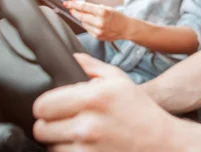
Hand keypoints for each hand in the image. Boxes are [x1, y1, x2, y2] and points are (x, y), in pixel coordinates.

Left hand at [33, 53, 180, 150]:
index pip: (42, 105)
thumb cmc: (140, 109)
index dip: (46, 105)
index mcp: (94, 97)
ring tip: (79, 134)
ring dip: (59, 141)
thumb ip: (93, 67)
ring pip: (49, 146)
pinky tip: (85, 145)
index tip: (55, 106)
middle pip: (40, 129)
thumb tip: (72, 57)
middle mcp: (88, 124)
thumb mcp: (121, 81)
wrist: (160, 141)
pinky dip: (70, 151)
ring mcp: (87, 148)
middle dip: (50, 124)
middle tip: (65, 121)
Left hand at [65, 1, 133, 41]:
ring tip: (91, 16)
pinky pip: (87, 29)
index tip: (67, 3)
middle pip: (81, 16)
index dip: (74, 5)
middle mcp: (100, 22)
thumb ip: (93, 8)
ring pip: (83, 23)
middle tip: (71, 8)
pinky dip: (88, 25)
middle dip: (75, 12)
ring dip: (83, 19)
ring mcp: (98, 31)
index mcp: (103, 12)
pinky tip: (94, 23)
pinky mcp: (97, 36)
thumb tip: (79, 7)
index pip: (84, 7)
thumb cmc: (117, 17)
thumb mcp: (107, 8)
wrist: (126, 28)